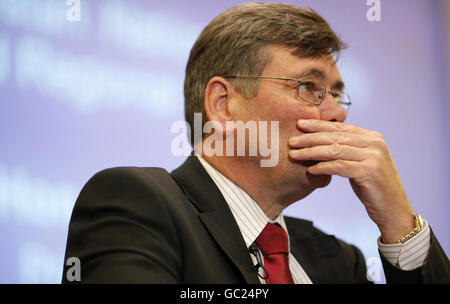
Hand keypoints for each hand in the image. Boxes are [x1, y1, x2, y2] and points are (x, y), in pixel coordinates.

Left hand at [288, 119, 414, 242]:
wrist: (393, 210)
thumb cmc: (373, 187)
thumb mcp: (361, 163)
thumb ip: (348, 150)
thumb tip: (321, 141)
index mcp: (372, 137)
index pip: (340, 127)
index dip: (319, 125)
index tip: (300, 125)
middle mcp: (374, 143)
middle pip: (335, 136)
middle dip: (310, 138)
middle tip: (292, 140)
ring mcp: (373, 156)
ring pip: (334, 150)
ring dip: (311, 152)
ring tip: (294, 155)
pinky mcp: (369, 171)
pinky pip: (339, 166)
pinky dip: (322, 167)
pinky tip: (310, 169)